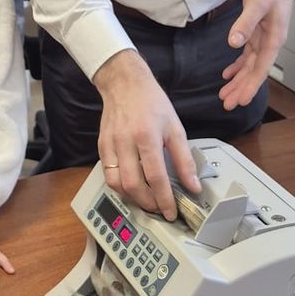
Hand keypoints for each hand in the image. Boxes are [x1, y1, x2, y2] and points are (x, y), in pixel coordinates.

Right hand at [94, 49, 198, 215]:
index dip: (164, 199)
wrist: (124, 83)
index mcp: (147, 136)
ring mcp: (110, 145)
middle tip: (159, 209)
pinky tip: (132, 188)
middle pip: (133, 185)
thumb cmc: (151, 102)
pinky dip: (120, 187)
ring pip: (116, 184)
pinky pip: (108, 175)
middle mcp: (126, 142)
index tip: (171, 212)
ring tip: (146, 202)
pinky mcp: (101, 146)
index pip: (156, 177)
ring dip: (132, 199)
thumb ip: (184, 159)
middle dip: (148, 203)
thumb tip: (193, 185)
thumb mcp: (175, 127)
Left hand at [218, 0, 294, 109]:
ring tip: (225, 95)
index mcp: (273, 40)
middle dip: (241, 89)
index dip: (251, 86)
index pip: (261, 69)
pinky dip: (237, 66)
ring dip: (238, 81)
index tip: (242, 101)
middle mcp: (270, 44)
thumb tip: (233, 43)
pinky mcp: (257, 35)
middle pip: (254, 72)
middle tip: (228, 105)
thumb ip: (245, 24)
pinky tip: (227, 75)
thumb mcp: (257, 4)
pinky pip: (247, 56)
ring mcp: (264, 41)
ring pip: (250, 67)